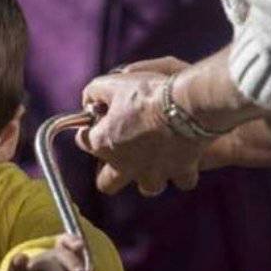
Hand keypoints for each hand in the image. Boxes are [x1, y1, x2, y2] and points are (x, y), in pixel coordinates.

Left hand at [4, 234, 79, 270]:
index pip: (17, 268)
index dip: (18, 263)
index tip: (22, 259)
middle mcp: (37, 263)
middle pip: (46, 263)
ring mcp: (52, 256)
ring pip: (61, 255)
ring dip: (70, 262)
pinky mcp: (65, 251)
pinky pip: (68, 242)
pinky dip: (73, 241)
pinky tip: (78, 245)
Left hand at [76, 68, 210, 195]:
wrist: (187, 104)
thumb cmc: (147, 93)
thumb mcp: (112, 83)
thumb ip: (94, 92)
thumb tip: (89, 99)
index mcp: (103, 144)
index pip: (83, 142)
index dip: (90, 129)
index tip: (99, 121)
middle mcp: (125, 166)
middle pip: (107, 183)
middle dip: (110, 173)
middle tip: (119, 156)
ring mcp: (154, 172)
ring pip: (147, 187)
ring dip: (149, 176)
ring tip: (153, 161)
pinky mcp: (181, 171)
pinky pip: (183, 181)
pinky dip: (183, 172)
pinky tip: (184, 159)